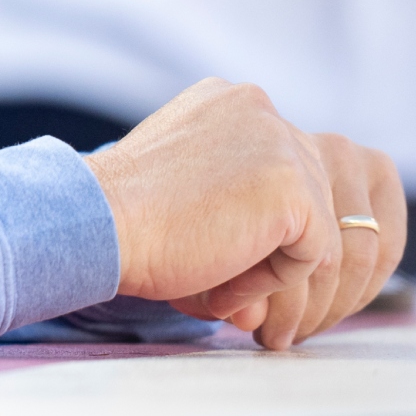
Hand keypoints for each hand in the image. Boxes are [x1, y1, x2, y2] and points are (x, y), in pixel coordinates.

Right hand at [85, 79, 405, 348]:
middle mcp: (261, 110)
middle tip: (262, 309)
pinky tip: (222, 291)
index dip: (274, 227)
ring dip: (281, 279)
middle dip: (291, 258)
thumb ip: (241, 195)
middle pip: (315, 196)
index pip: (289, 167)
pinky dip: (272, 285)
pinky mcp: (293, 190)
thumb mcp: (192, 184)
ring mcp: (281, 145)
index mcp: (232, 103)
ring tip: (241, 312)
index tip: (246, 267)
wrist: (95, 225)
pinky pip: (313, 256)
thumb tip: (298, 254)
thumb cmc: (125, 220)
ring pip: (320, 231)